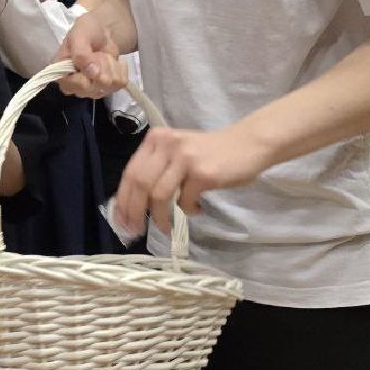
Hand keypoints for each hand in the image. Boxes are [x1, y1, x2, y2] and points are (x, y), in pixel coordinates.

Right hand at [54, 10, 126, 98]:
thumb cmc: (86, 31)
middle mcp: (75, 87)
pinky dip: (120, 69)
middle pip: (94, 88)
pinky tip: (112, 62)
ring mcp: (92, 90)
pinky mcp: (108, 89)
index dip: (86, 73)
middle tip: (96, 53)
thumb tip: (92, 73)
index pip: (73, 86)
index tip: (91, 55)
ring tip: (103, 56)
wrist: (101, 32)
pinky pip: (121, 83)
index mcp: (61, 75)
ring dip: (110, 66)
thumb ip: (81, 53)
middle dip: (100, 66)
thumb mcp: (79, 35)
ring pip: (110, 85)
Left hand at [114, 125, 275, 229]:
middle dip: (135, 212)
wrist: (248, 144)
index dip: (123, 200)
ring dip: (160, 217)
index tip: (121, 221)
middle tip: (137, 230)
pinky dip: (187, 210)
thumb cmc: (211, 153)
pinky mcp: (202, 172)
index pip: (130, 172)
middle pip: (140, 184)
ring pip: (159, 195)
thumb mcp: (177, 152)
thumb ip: (157, 169)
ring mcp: (184, 157)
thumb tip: (134, 203)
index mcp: (156, 139)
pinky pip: (184, 200)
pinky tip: (196, 208)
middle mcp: (167, 144)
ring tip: (166, 227)